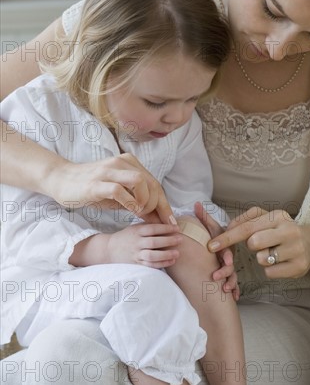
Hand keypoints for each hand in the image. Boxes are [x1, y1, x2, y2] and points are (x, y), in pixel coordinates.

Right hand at [49, 153, 174, 223]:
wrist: (62, 179)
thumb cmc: (93, 189)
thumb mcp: (119, 196)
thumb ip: (137, 202)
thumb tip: (158, 217)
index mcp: (130, 163)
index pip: (155, 184)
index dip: (165, 204)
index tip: (171, 221)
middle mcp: (122, 163)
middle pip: (152, 183)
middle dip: (158, 205)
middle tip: (155, 221)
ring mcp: (109, 171)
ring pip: (139, 181)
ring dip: (144, 200)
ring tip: (140, 213)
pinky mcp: (97, 182)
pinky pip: (119, 190)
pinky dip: (129, 202)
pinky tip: (129, 210)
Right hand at [107, 223, 181, 268]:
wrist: (109, 250)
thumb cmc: (127, 236)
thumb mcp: (135, 227)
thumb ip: (148, 225)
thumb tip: (167, 221)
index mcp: (137, 232)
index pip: (152, 229)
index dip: (165, 228)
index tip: (177, 228)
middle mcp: (136, 243)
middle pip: (153, 242)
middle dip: (168, 240)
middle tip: (181, 239)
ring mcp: (136, 255)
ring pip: (152, 256)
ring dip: (166, 255)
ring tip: (177, 253)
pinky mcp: (136, 265)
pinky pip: (150, 266)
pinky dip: (161, 264)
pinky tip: (171, 261)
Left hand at [195, 202, 238, 299]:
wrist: (216, 252)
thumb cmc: (214, 239)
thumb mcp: (209, 228)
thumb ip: (204, 217)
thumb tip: (196, 203)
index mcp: (224, 246)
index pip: (226, 249)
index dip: (226, 254)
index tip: (223, 260)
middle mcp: (227, 257)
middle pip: (229, 264)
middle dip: (225, 270)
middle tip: (217, 276)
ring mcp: (228, 268)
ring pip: (232, 276)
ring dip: (230, 282)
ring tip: (225, 288)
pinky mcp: (228, 278)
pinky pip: (234, 285)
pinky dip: (234, 290)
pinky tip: (233, 295)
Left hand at [208, 208, 309, 278]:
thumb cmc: (280, 231)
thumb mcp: (266, 219)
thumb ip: (245, 220)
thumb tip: (227, 228)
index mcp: (278, 216)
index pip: (246, 227)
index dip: (227, 237)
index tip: (211, 246)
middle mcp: (289, 230)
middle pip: (254, 242)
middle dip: (251, 246)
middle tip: (260, 244)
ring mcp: (296, 249)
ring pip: (262, 259)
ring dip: (262, 258)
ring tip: (273, 253)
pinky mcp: (299, 267)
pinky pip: (271, 273)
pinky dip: (270, 270)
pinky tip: (279, 263)